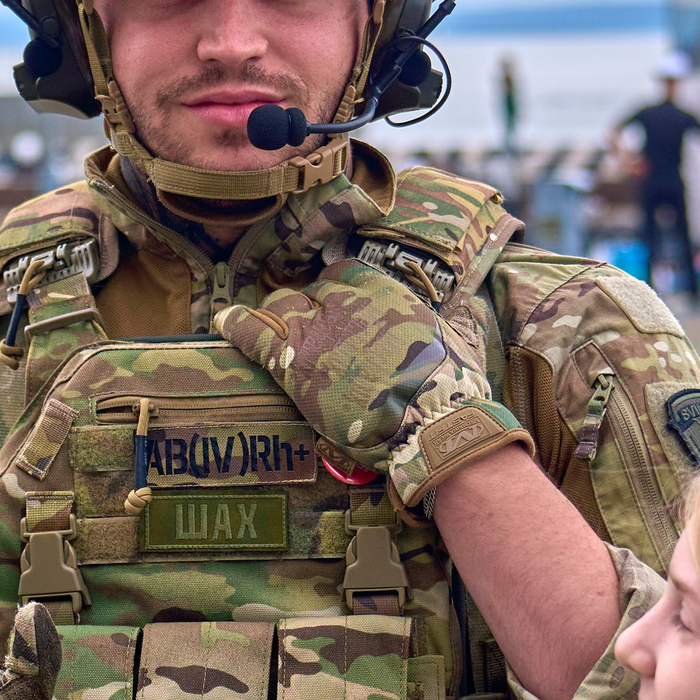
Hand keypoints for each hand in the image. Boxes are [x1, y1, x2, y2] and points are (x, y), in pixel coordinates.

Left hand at [214, 258, 529, 516]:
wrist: (432, 423)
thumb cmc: (453, 390)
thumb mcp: (461, 340)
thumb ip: (455, 320)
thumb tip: (475, 311)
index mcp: (386, 291)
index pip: (344, 276)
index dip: (337, 294)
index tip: (337, 310)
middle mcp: (348, 301)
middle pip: (311, 291)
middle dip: (310, 309)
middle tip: (314, 336)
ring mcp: (319, 328)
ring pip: (282, 307)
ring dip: (280, 320)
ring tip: (276, 336)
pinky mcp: (295, 361)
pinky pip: (254, 332)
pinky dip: (236, 325)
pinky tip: (224, 321)